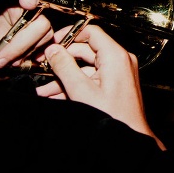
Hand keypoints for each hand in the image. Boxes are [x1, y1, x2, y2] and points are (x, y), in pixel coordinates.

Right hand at [37, 22, 163, 143]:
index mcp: (115, 56)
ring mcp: (117, 74)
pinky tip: (56, 96)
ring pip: (85, 69)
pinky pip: (91, 80)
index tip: (52, 42)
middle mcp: (119, 62)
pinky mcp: (114, 86)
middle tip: (42, 65)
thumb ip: (64, 67)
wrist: (130, 140)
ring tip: (43, 89)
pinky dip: (74, 86)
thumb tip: (53, 51)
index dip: (69, 35)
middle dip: (62, 60)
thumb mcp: (82, 91)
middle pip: (85, 50)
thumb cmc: (113, 119)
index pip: (91, 32)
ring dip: (64, 78)